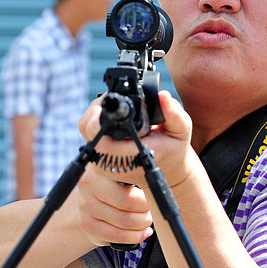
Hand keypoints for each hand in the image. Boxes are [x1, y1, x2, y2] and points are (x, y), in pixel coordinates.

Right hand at [75, 164, 153, 246]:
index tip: (153, 198)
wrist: (90, 196)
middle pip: (126, 205)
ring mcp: (85, 208)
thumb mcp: (121, 174)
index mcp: (99, 171)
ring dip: (142, 225)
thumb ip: (135, 176)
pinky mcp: (87, 225)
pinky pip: (116, 237)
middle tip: (151, 211)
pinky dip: (134, 237)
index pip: (127, 184)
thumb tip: (159, 187)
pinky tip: (141, 232)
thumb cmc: (113, 185)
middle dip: (145, 211)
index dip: (145, 196)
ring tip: (146, 221)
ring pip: (123, 224)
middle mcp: (89, 188)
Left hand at [78, 90, 197, 190]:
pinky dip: (93, 124)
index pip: (102, 142)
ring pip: (85, 133)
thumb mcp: (181, 130)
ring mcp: (105, 165)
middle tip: (107, 99)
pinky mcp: (101, 162)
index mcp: (133, 156)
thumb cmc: (173, 149)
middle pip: (88, 131)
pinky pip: (88, 138)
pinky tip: (105, 118)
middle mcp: (115, 163)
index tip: (103, 103)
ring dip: (93, 116)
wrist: (169, 171)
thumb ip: (174, 113)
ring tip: (107, 107)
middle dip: (94, 111)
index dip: (96, 120)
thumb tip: (162, 95)